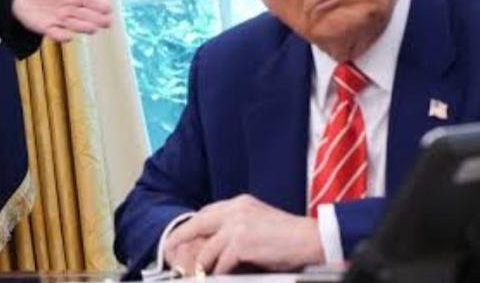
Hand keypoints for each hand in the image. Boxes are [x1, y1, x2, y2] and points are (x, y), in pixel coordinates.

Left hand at [11, 0, 112, 42]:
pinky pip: (56, 33)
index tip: (108, 9)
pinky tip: (68, 37)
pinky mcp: (47, 27)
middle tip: (107, 22)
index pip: (92, 2)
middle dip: (97, 19)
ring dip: (84, 27)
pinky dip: (62, 36)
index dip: (101, 6)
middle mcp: (71, 10)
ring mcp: (60, 20)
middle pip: (88, 16)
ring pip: (75, 25)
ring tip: (93, 28)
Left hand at [166, 194, 323, 273]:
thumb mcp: (258, 222)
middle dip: (181, 237)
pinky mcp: (241, 242)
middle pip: (198, 223)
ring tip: (195, 272)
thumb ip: (237, 226)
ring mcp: (237, 225)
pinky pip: (221, 261)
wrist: (309, 238)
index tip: (181, 235)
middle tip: (170, 249)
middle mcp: (236, 210)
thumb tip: (219, 242)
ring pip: (207, 247)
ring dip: (200, 263)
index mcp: (239, 203)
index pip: (207, 212)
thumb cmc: (288, 235)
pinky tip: (218, 276)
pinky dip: (218, 272)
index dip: (192, 225)